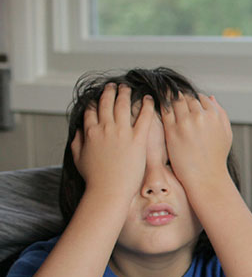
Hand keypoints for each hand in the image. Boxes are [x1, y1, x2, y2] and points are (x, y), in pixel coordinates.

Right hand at [71, 84, 154, 198]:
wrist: (109, 190)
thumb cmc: (94, 178)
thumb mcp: (78, 158)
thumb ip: (76, 141)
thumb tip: (77, 130)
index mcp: (90, 132)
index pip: (91, 110)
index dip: (95, 102)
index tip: (98, 97)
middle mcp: (105, 128)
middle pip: (107, 103)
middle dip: (110, 91)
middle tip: (114, 86)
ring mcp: (122, 133)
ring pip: (124, 105)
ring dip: (126, 94)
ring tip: (129, 88)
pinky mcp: (138, 139)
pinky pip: (144, 118)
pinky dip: (147, 106)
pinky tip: (150, 99)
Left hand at [161, 93, 232, 192]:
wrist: (206, 177)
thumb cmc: (216, 157)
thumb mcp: (226, 133)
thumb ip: (221, 113)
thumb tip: (210, 97)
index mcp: (215, 115)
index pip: (200, 97)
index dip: (193, 99)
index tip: (188, 104)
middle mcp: (200, 116)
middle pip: (186, 97)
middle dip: (180, 98)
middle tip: (174, 101)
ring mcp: (185, 123)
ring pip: (174, 101)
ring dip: (170, 100)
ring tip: (166, 103)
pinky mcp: (172, 131)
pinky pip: (165, 111)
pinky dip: (162, 107)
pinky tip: (161, 109)